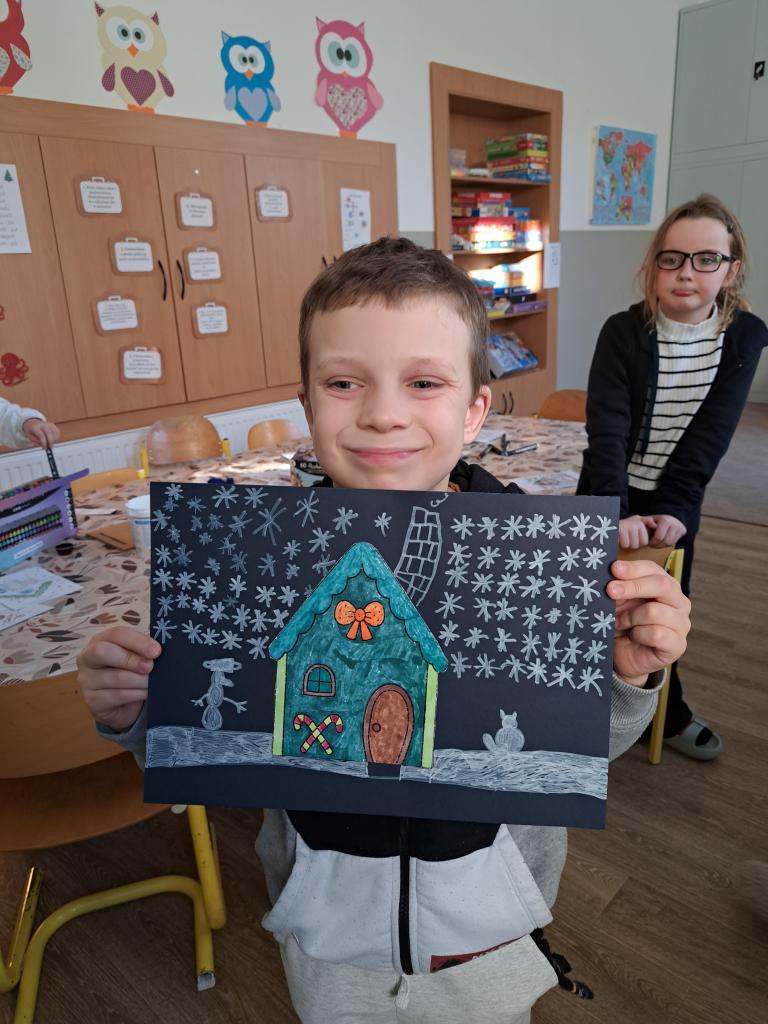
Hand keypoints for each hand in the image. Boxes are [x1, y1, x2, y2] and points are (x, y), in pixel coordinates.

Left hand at [22, 417, 59, 447]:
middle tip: (50, 447)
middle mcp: (43, 424)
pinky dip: (56, 437)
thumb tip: (44, 445)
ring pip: (54, 432)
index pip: (41, 435)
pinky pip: (57, 432)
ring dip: (54, 440)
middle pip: (49, 433)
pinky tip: (52, 440)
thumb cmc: (31, 430)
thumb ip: (36, 441)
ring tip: (50, 443)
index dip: (44, 442)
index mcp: (35, 427)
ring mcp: (49, 424)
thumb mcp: (29, 436)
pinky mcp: (53, 425)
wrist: (32, 423)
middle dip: (50, 442)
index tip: (44, 448)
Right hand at [77, 626, 160, 730]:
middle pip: (104, 652)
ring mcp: (87, 680)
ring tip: (152, 682)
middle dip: (132, 659)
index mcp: (100, 640)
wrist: (121, 704)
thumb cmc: (130, 672)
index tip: (156, 651)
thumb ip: (143, 649)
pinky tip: (145, 693)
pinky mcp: (92, 700)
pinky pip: (118, 695)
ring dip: (140, 680)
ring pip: (116, 677)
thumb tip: (157, 648)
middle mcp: (87, 658)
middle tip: (150, 667)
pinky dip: (137, 694)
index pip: (116, 634)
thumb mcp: (136, 656)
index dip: (138, 641)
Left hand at [608, 559, 690, 685]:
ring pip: (655, 612)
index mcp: (666, 586)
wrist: (624, 656)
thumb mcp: (619, 602)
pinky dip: (639, 634)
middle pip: (662, 585)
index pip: (654, 569)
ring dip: (630, 617)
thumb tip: (612, 575)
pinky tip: (633, 636)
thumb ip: (619, 588)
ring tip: (620, 623)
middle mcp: (679, 602)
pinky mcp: (678, 645)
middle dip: (633, 587)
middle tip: (610, 590)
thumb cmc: (624, 624)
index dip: (634, 568)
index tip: (613, 569)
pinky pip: (656, 634)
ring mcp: (682, 624)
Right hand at [618, 514, 655, 548]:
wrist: (606, 529)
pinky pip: (625, 544)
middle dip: (633, 544)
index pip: (646, 541)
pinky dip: (620, 544)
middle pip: (641, 543)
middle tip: (626, 538)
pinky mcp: (620, 529)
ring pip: (633, 545)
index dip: (639, 543)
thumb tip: (655, 524)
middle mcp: (636, 521)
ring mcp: (628, 524)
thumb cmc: (623, 531)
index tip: (632, 539)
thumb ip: (647, 524)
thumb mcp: (636, 527)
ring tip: (622, 538)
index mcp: (641, 521)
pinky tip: (617, 539)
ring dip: (626, 545)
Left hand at [649, 514, 685, 547]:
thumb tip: (653, 525)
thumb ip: (647, 521)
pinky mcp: (683, 532)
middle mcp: (674, 524)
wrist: (668, 517)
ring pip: (670, 543)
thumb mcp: (649, 519)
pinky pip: (674, 543)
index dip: (653, 542)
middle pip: (666, 541)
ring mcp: (680, 528)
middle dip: (658, 545)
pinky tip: (662, 542)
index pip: (659, 537)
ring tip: (656, 544)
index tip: (648, 543)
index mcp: (665, 520)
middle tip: (652, 545)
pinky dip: (667, 545)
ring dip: (662, 546)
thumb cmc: (655, 520)